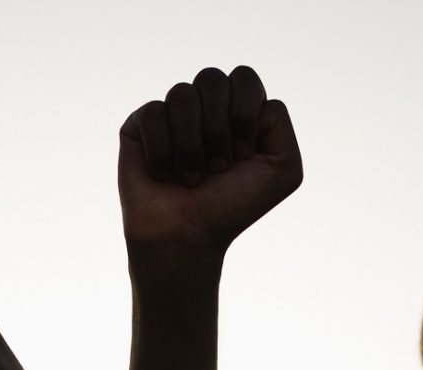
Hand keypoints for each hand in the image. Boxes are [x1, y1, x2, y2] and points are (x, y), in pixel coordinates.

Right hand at [118, 67, 301, 257]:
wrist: (186, 237)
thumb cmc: (231, 207)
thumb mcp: (283, 169)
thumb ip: (278, 121)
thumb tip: (240, 98)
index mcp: (237, 110)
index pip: (243, 79)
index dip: (243, 116)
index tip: (242, 157)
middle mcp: (203, 108)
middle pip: (212, 79)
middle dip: (217, 130)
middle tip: (216, 167)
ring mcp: (170, 115)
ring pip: (182, 95)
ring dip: (190, 146)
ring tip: (190, 177)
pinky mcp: (139, 126)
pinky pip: (153, 113)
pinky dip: (163, 152)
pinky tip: (164, 175)